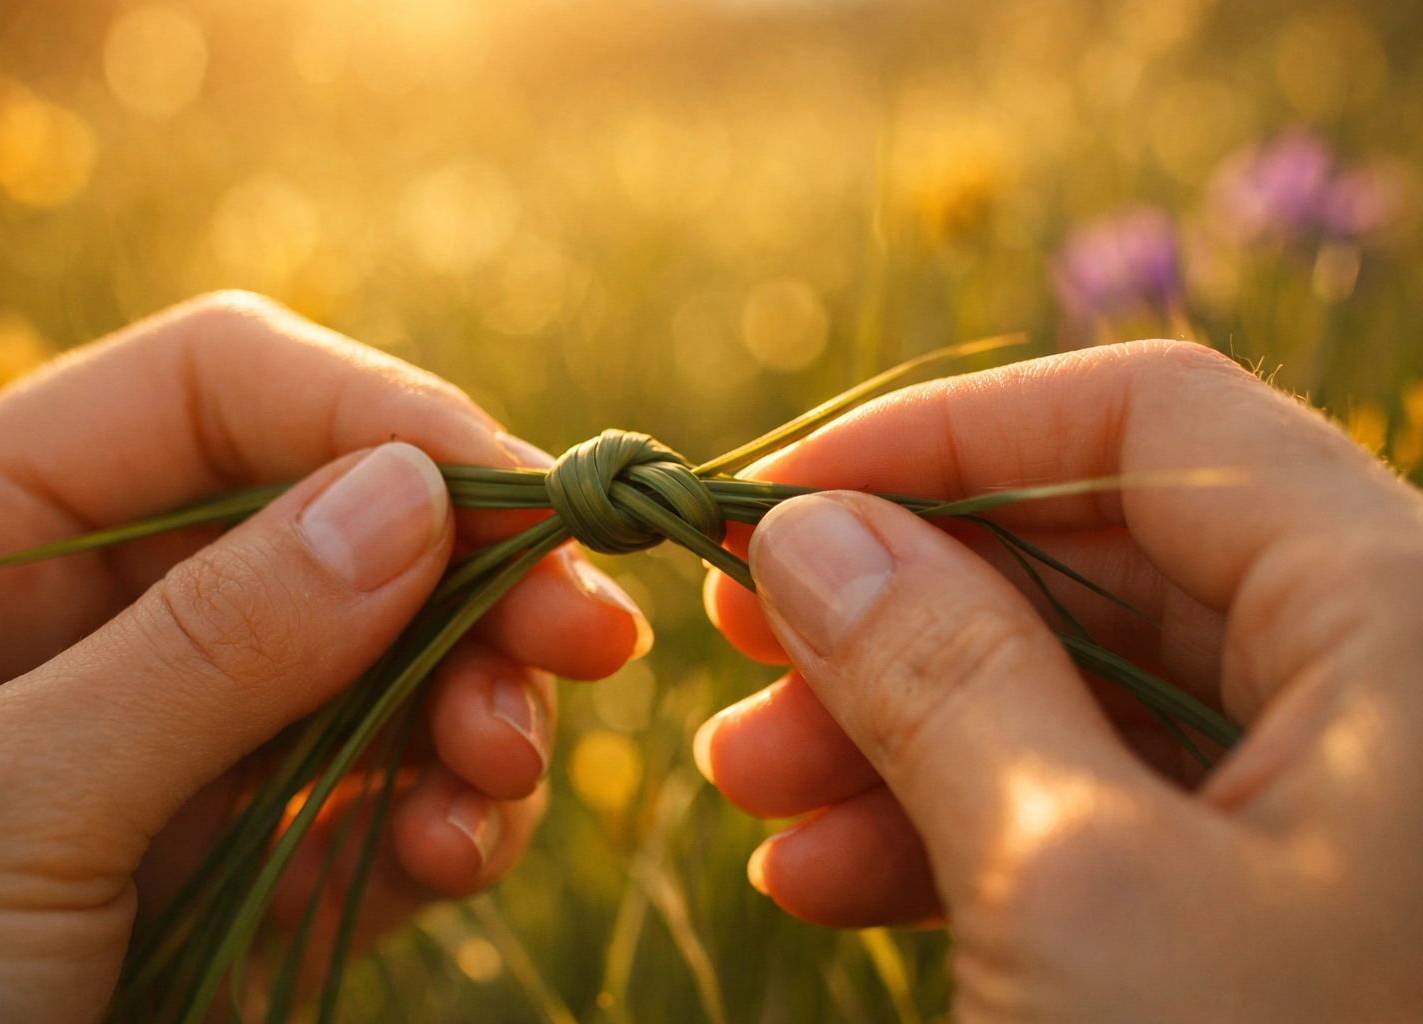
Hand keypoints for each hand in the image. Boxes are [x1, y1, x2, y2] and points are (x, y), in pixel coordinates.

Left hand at [0, 292, 648, 1022]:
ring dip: (474, 706)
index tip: (529, 499)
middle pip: (325, 526)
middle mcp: (80, 624)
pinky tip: (464, 850)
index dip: (378, 417)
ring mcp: (169, 747)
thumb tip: (412, 497)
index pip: (207, 392)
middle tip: (589, 637)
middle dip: (467, 579)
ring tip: (507, 773)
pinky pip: (372, 803)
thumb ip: (209, 645)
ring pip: (376, 665)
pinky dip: (441, 818)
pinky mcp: (234, 870)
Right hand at [698, 341, 1422, 1020]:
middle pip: (1104, 560)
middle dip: (900, 600)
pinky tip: (827, 874)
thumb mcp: (1076, 890)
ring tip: (748, 780)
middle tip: (736, 642)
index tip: (777, 498)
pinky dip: (965, 828)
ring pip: (1087, 693)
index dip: (946, 438)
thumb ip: (938, 676)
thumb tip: (807, 532)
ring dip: (903, 725)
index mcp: (1409, 618)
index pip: (1154, 421)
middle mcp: (1395, 683)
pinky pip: (1107, 812)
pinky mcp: (1282, 902)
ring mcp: (1342, 802)